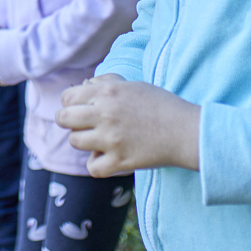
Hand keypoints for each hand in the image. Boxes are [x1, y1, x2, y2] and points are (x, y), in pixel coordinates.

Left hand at [55, 74, 200, 176]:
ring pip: (75, 142)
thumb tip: (84, 85)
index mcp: (107, 92)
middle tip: (83, 126)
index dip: (71, 103)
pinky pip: (92, 167)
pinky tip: (107, 157)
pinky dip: (97, 164)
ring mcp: (111, 139)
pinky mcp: (119, 161)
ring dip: (84, 142)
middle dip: (70, 122)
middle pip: (64, 119)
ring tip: (99, 140)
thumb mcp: (132, 85)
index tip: (80, 109)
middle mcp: (105, 113)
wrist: (186, 131)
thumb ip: (106, 83)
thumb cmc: (161, 105)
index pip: (68, 97)